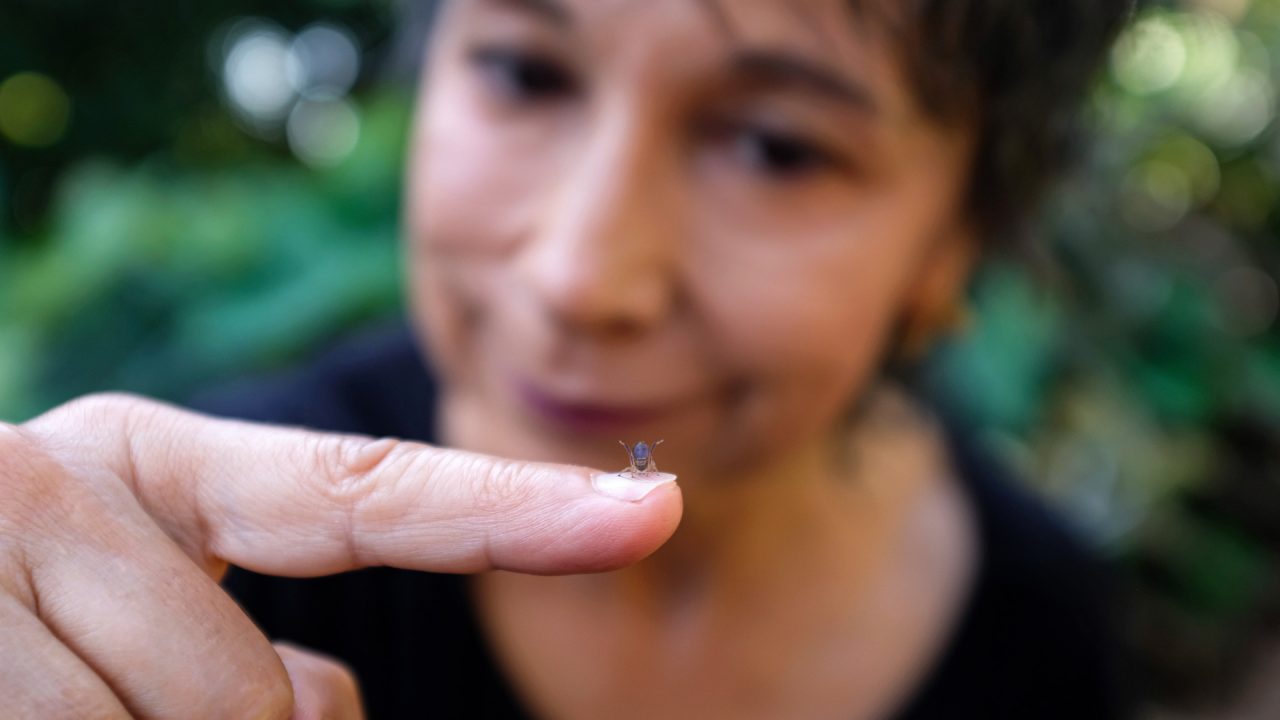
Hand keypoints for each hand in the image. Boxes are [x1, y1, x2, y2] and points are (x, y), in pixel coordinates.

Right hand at [1, 393, 681, 717]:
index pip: (372, 492)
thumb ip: (238, 634)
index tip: (648, 510)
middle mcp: (68, 488)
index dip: (520, 507)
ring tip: (59, 686)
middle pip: (264, 704)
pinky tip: (42, 697)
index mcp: (151, 463)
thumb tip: (330, 698)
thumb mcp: (120, 587)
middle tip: (120, 695)